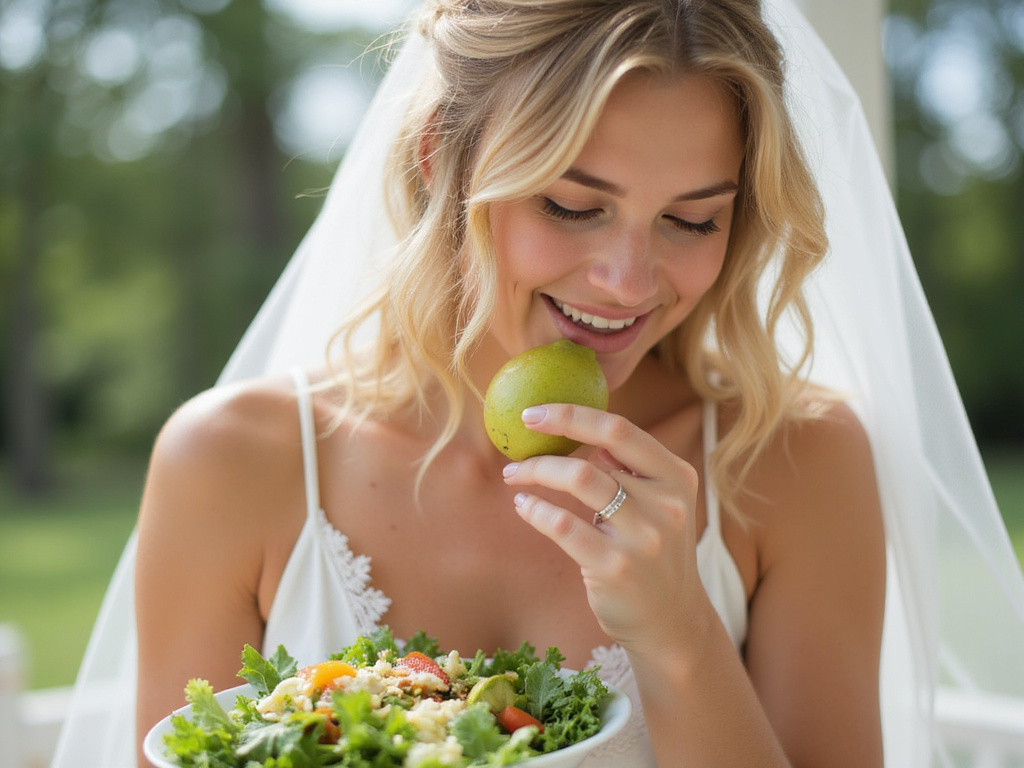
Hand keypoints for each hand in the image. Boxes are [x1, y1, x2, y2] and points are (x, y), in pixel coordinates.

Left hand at [501, 403, 706, 654]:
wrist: (671, 619)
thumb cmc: (653, 552)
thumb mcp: (660, 504)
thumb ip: (630, 467)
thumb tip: (580, 427)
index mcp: (678, 477)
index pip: (621, 430)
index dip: (573, 415)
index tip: (535, 412)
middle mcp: (666, 504)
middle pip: (593, 456)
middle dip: (547, 443)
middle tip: (518, 440)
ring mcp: (643, 538)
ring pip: (578, 481)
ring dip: (536, 473)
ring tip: (514, 475)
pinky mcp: (616, 567)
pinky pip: (564, 526)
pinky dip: (536, 510)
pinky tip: (523, 506)